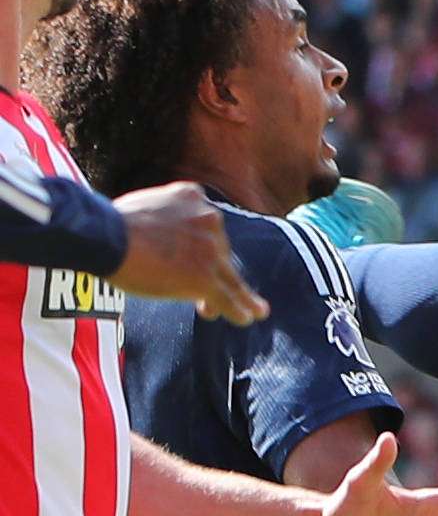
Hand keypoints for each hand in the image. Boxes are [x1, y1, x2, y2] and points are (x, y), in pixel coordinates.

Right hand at [110, 182, 265, 323]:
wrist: (105, 235)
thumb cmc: (109, 223)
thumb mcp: (143, 204)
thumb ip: (162, 216)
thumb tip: (155, 231)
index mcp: (192, 197)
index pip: (206, 225)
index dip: (206, 246)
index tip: (202, 258)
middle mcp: (209, 220)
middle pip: (219, 252)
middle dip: (214, 272)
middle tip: (209, 292)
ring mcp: (210, 251)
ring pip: (229, 277)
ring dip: (240, 296)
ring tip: (255, 310)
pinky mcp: (205, 278)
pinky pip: (228, 298)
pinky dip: (239, 310)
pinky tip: (247, 317)